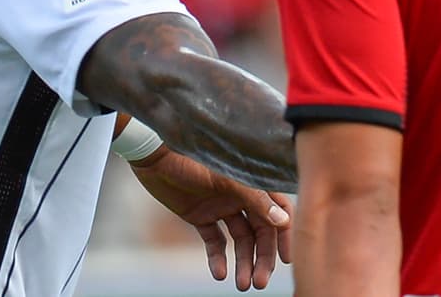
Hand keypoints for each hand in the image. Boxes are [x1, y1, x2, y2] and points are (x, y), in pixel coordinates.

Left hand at [129, 147, 292, 289]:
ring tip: (241, 285)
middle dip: (261, 258)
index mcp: (251, 184)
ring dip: (242, 262)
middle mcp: (239, 197)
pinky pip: (215, 240)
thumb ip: (254, 200)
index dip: (284, 235)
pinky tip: (219, 273)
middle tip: (259, 283)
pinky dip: (218, 257)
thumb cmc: (191, 160)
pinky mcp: (200, 216)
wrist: (153, 156)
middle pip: (259, 232)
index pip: (278, 211)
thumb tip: (283, 221)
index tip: (287, 260)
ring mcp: (220, 207)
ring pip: (239, 240)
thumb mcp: (225, 181)